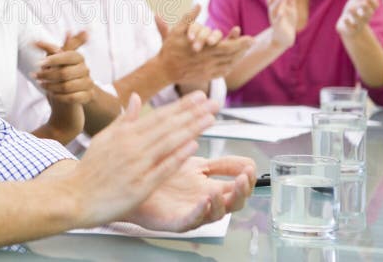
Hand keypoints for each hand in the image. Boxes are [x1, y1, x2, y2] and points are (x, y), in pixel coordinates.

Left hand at [34, 31, 94, 105]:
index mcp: (78, 57)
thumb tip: (35, 41)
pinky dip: (59, 96)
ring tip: (41, 84)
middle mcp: (85, 69)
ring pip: (66, 86)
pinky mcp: (87, 95)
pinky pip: (72, 98)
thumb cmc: (63, 68)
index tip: (38, 63)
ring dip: (50, 86)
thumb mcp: (57, 58)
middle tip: (35, 75)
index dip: (53, 60)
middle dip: (47, 75)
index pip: (68, 56)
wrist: (74, 88)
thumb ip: (49, 48)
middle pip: (64, 73)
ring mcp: (87, 83)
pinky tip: (52, 94)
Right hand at [62, 92, 218, 227]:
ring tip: (211, 118)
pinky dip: (178, 155)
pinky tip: (193, 145)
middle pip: (168, 126)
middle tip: (214, 102)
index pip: (159, 116)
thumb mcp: (104, 139)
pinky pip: (162, 168)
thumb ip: (124, 120)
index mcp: (124, 134)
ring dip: (191, 128)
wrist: (73, 197)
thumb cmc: (90, 170)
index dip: (182, 106)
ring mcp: (136, 165)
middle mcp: (132, 146)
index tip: (199, 97)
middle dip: (193, 113)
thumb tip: (137, 98)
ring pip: (169, 142)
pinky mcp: (139, 186)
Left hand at [125, 155, 255, 231]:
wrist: (133, 180)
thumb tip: (247, 160)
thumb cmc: (163, 173)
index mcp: (211, 187)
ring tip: (218, 189)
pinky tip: (203, 201)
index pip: (237, 187)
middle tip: (244, 177)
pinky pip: (191, 221)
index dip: (247, 178)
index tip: (250, 166)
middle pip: (233, 203)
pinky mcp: (175, 222)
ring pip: (215, 215)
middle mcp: (205, 202)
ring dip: (220, 202)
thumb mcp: (196, 163)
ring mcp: (192, 213)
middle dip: (242, 191)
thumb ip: (220, 163)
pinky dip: (199, 212)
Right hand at [158, 5, 252, 84]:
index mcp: (205, 50)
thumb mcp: (177, 31)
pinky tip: (233, 61)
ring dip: (238, 57)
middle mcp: (209, 61)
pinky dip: (230, 66)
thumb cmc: (170, 50)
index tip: (251, 38)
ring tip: (246, 50)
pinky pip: (223, 72)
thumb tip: (197, 5)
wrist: (164, 70)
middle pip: (231, 55)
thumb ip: (188, 18)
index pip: (228, 46)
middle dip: (243, 48)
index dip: (241, 43)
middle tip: (252, 42)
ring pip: (229, 64)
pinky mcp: (206, 76)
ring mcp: (209, 70)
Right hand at [267, 0, 297, 47]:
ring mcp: (274, 19)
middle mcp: (273, 12)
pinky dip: (279, 16)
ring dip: (276, 4)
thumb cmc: (287, 20)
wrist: (285, 37)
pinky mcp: (278, 27)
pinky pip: (277, 21)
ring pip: (273, 10)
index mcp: (275, 6)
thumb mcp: (290, 7)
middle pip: (271, 1)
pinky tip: (282, 12)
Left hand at [336, 0, 378, 37]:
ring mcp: (357, 24)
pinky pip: (350, 27)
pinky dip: (348, 23)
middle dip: (366, 7)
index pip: (375, 5)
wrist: (347, 28)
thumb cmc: (354, 11)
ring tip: (350, 8)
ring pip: (359, 20)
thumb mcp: (358, 0)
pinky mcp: (349, 29)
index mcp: (368, 9)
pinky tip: (345, 18)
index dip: (372, 1)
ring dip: (355, 13)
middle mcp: (364, 17)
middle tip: (362, 1)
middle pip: (369, 13)